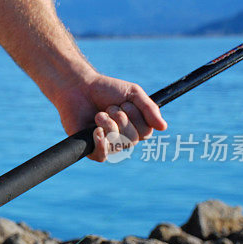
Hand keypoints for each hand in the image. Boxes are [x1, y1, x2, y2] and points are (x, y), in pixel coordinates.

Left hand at [52, 72, 167, 161]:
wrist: (78, 87)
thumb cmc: (106, 89)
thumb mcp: (133, 93)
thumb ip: (149, 108)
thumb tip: (163, 127)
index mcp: (135, 126)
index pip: (146, 133)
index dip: (136, 117)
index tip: (125, 103)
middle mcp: (122, 138)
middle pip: (132, 140)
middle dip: (121, 120)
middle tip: (110, 107)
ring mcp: (106, 144)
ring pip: (117, 145)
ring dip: (109, 125)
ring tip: (99, 114)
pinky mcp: (90, 148)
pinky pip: (102, 156)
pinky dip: (101, 143)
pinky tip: (96, 130)